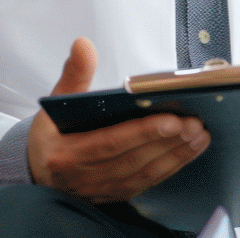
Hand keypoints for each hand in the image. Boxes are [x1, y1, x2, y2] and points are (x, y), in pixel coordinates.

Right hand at [28, 37, 209, 202]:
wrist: (40, 173)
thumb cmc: (51, 135)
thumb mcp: (56, 102)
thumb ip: (74, 74)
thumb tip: (83, 45)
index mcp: (68, 153)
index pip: (110, 143)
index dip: (142, 133)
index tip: (170, 119)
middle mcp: (86, 176)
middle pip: (134, 160)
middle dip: (168, 141)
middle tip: (194, 123)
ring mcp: (104, 189)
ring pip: (146, 173)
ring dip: (176, 154)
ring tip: (199, 134)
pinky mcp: (118, 194)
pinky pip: (149, 182)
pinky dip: (173, 166)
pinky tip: (190, 150)